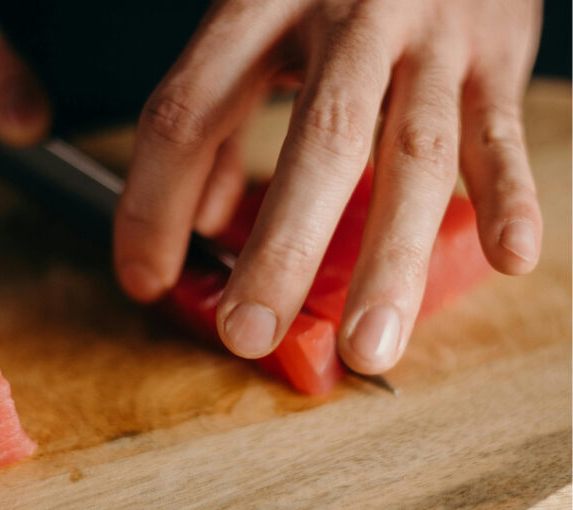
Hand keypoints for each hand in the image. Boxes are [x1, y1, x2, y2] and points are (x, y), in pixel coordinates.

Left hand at [114, 0, 542, 373]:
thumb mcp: (261, 22)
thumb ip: (226, 111)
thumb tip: (204, 216)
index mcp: (261, 3)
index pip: (189, 112)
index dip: (155, 204)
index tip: (144, 278)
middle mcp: (347, 16)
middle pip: (313, 140)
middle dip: (280, 250)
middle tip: (249, 333)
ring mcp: (429, 35)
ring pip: (412, 152)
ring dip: (391, 259)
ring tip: (368, 342)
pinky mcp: (494, 53)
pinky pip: (498, 133)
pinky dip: (508, 196)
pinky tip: (506, 257)